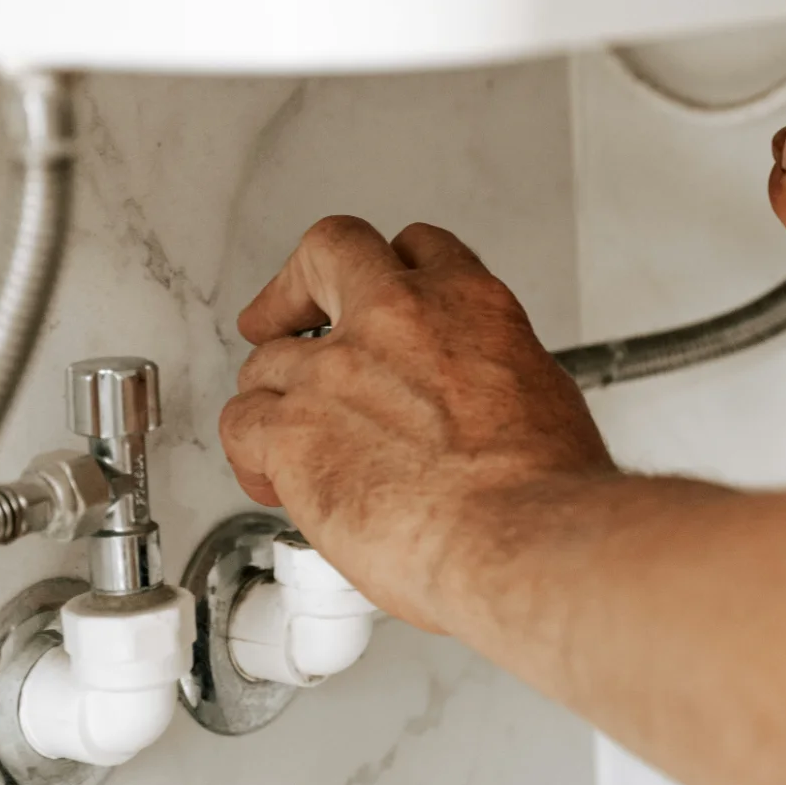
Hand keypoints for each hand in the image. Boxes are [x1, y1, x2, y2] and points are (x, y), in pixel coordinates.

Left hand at [219, 217, 614, 632]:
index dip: (390, 272)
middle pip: (328, 251)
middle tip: (284, 314)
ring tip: (290, 437)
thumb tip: (474, 400)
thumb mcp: (544, 394)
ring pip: (268, 357)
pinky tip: (273, 481)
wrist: (519, 535)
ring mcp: (335, 370)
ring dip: (277, 395)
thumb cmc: (545, 487)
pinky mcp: (291, 431)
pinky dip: (251, 455)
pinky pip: (240, 423)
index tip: (379, 295)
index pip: (417, 249)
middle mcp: (397, 318)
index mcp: (469, 303)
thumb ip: (488, 375)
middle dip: (299, 284)